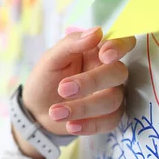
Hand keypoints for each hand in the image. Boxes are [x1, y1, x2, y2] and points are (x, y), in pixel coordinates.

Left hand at [13, 27, 134, 158]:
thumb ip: (71, 44)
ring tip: (55, 112)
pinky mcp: (108, 117)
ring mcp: (111, 95)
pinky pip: (110, 121)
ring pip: (112, 100)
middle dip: (91, 82)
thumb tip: (96, 32)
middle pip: (117, 73)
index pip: (122, 43)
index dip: (119, 47)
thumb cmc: (45, 79)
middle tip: (63, 89)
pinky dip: (90, 125)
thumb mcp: (51, 59)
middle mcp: (109, 72)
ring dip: (83, 107)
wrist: (35, 110)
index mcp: (97, 52)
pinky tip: (70, 126)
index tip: (105, 55)